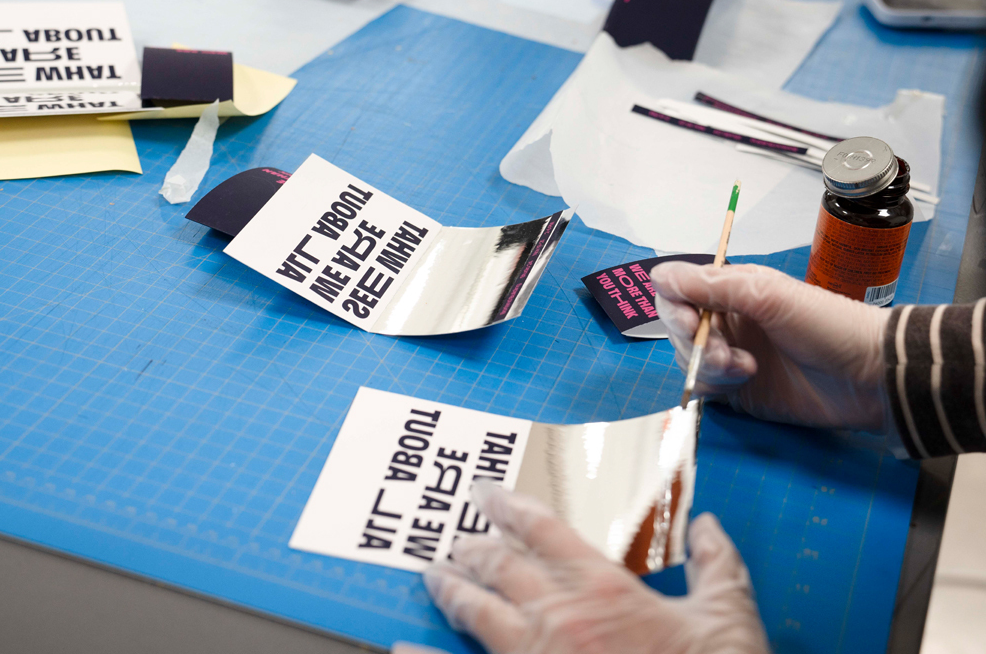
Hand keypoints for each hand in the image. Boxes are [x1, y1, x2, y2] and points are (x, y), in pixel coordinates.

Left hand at [422, 482, 767, 653]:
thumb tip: (709, 526)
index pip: (544, 529)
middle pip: (499, 566)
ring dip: (451, 590)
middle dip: (473, 548)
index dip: (510, 506)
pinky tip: (403, 646)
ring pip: (475, 612)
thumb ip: (717, 565)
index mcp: (604, 590)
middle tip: (455, 539)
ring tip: (432, 576)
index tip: (487, 493)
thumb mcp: (729, 618)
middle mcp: (560, 617)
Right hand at [651, 262, 889, 431]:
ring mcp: (731, 356)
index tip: (689, 322)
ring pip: (688, 359)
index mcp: (733, 290)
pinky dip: (714, 385)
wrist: (869, 377)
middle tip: (725, 352)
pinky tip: (746, 379)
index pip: (679, 293)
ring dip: (709, 364)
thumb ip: (711, 284)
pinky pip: (703, 386)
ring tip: (746, 367)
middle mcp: (727, 321)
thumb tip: (658, 273)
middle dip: (695, 341)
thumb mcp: (768, 295)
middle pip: (678, 329)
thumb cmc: (827, 325)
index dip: (675, 307)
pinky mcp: (738, 391)